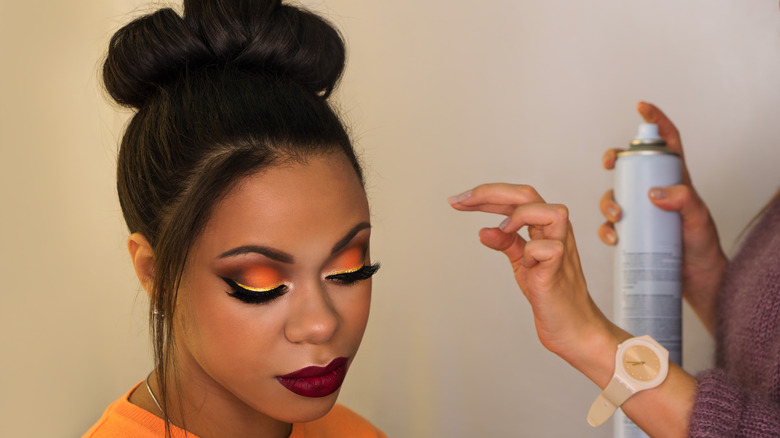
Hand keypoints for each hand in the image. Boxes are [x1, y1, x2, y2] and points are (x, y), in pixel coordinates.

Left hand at [449, 184, 623, 377]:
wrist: (571, 328)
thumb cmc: (552, 294)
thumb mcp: (521, 264)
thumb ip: (506, 244)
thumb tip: (484, 231)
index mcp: (546, 227)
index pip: (516, 198)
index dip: (486, 195)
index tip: (458, 200)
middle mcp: (556, 232)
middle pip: (528, 194)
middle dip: (490, 193)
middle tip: (461, 201)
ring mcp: (562, 249)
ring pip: (551, 211)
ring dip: (519, 216)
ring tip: (503, 232)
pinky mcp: (560, 270)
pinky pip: (550, 248)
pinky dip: (531, 252)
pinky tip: (526, 265)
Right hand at [599, 102, 727, 330]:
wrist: (698, 280)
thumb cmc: (703, 247)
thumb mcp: (698, 220)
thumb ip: (683, 201)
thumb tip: (654, 193)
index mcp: (677, 180)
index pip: (667, 143)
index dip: (654, 122)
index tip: (641, 107)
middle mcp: (656, 192)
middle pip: (630, 165)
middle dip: (614, 159)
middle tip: (610, 164)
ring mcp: (642, 212)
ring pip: (615, 195)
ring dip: (609, 201)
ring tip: (618, 218)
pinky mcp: (632, 232)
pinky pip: (610, 224)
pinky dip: (606, 229)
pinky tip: (613, 238)